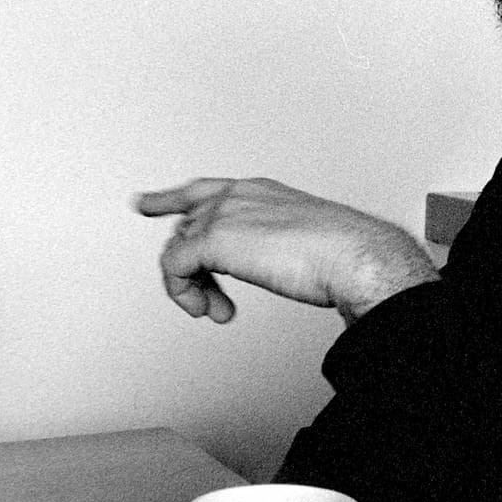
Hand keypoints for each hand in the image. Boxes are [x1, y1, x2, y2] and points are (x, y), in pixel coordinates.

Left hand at [133, 178, 438, 324]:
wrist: (355, 256)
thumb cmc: (345, 254)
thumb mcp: (303, 242)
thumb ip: (277, 247)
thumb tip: (279, 267)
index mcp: (260, 191)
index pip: (203, 190)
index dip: (170, 199)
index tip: (146, 204)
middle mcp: (237, 196)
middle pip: (186, 228)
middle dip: (192, 269)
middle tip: (207, 303)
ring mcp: (224, 214)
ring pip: (177, 250)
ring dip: (193, 288)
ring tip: (216, 310)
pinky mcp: (215, 239)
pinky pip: (175, 268)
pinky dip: (185, 294)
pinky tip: (209, 310)